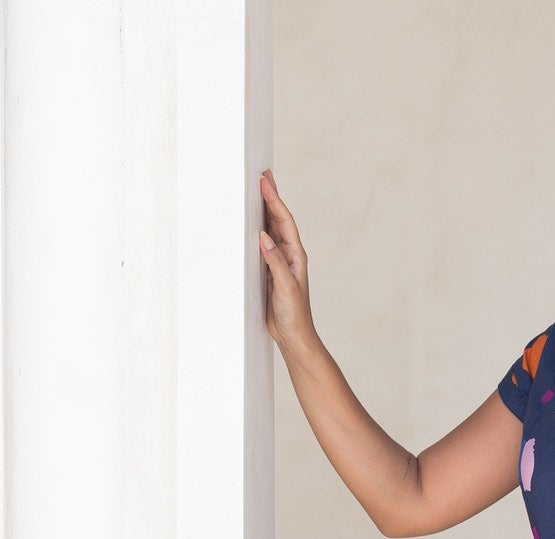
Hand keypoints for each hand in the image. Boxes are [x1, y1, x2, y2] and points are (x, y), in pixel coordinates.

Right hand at [258, 168, 317, 353]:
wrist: (294, 336)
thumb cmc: (294, 315)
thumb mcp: (285, 288)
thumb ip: (275, 263)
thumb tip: (263, 237)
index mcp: (295, 256)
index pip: (283, 221)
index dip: (274, 200)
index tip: (264, 181)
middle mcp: (288, 255)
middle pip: (278, 219)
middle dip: (270, 197)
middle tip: (262, 175)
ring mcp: (278, 262)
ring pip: (269, 230)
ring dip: (262, 210)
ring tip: (255, 191)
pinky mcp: (269, 272)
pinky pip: (261, 245)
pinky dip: (255, 230)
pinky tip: (248, 223)